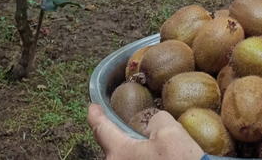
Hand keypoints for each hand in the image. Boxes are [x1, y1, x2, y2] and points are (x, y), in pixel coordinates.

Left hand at [88, 103, 203, 159]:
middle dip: (118, 136)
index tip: (92, 107)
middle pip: (112, 147)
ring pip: (123, 159)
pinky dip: (140, 159)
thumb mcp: (169, 130)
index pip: (102, 129)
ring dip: (131, 151)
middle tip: (129, 126)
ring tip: (145, 143)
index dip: (96, 116)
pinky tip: (154, 156)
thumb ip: (155, 119)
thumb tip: (153, 124)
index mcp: (119, 153)